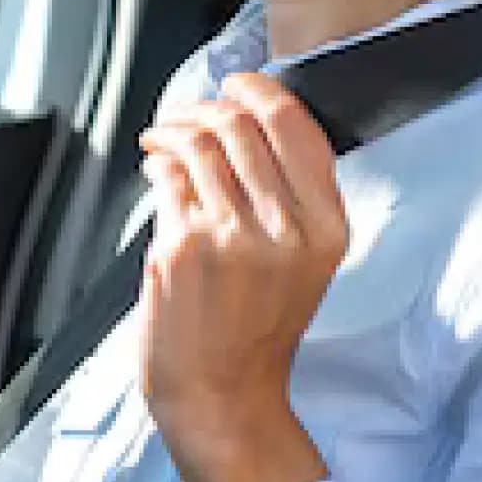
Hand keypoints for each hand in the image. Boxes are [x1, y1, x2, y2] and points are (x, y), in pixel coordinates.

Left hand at [138, 72, 346, 481]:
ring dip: (173, 129)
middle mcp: (286, 230)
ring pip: (198, 143)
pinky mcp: (183, 246)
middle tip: (187, 116)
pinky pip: (166, 177)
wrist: (222, 396)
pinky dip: (156, 161)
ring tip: (163, 138)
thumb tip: (246, 119)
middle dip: (207, 108)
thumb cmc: (258, 328)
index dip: (259, 92)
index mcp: (327, 228)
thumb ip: (293, 196)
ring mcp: (233, 237)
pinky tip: (154, 166)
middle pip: (241, 125)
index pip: (296, 126)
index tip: (236, 85)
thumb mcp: (307, 263)